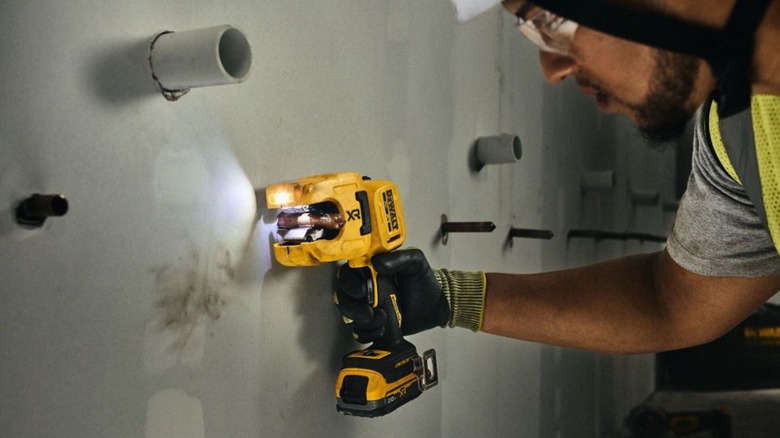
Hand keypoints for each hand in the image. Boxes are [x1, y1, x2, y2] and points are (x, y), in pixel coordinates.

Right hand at [335, 249, 449, 342]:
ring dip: (360, 320)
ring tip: (381, 319)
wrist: (436, 305)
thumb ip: (398, 258)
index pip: (347, 274)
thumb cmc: (424, 281)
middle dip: (352, 306)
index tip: (361, 290)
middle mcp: (365, 289)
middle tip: (369, 310)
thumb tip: (377, 263)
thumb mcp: (415, 262)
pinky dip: (367, 332)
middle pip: (343, 296)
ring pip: (348, 315)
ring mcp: (368, 307)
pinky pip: (359, 331)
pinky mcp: (373, 324)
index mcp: (370, 271)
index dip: (349, 283)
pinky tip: (382, 329)